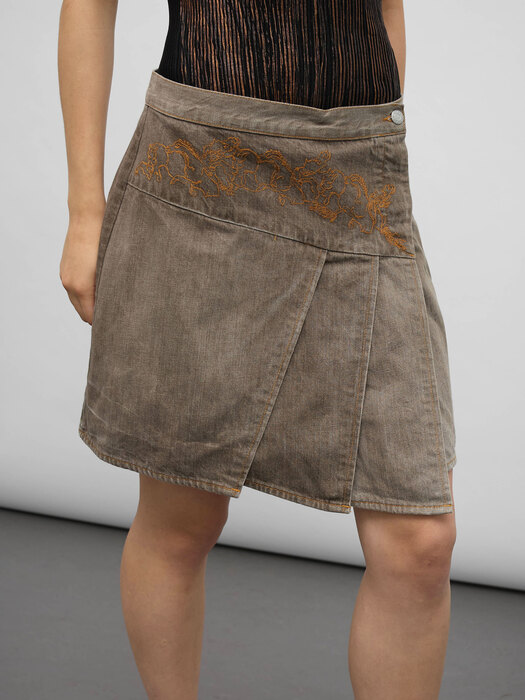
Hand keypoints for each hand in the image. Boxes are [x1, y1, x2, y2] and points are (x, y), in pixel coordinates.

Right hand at [59, 208, 104, 324]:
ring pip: (76, 301)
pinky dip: (83, 294)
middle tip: (113, 317)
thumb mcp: (110, 268)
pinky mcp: (64, 269)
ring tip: (106, 303)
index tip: (114, 325)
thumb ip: (108, 290)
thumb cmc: (104, 241)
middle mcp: (69, 284)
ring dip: (89, 304)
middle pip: (81, 312)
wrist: (87, 218)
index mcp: (81, 287)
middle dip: (95, 316)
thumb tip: (113, 306)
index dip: (102, 323)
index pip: (89, 316)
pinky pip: (73, 289)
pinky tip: (96, 289)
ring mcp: (65, 276)